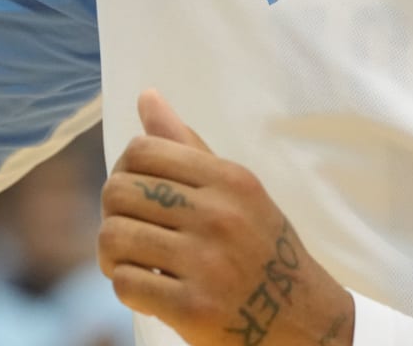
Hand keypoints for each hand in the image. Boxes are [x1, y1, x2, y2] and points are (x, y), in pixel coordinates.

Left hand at [99, 90, 353, 345]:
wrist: (301, 316)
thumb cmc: (259, 242)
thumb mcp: (235, 187)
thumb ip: (186, 144)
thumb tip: (146, 96)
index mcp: (229, 179)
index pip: (143, 150)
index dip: (125, 168)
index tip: (135, 189)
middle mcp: (219, 216)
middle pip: (119, 191)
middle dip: (112, 210)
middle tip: (128, 225)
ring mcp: (206, 264)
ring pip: (114, 237)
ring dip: (111, 251)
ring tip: (128, 257)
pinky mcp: (193, 309)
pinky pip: (125, 283)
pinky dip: (124, 283)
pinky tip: (144, 284)